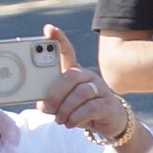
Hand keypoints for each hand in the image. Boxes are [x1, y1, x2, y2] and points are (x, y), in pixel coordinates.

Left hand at [34, 26, 142, 152]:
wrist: (110, 123)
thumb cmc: (82, 109)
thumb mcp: (63, 104)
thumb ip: (51, 100)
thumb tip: (43, 104)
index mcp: (75, 72)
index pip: (67, 52)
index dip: (58, 39)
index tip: (49, 29)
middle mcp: (88, 77)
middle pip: (71, 75)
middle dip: (56, 92)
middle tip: (48, 107)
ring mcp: (100, 89)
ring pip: (81, 93)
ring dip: (66, 108)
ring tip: (60, 119)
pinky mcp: (108, 105)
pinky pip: (90, 108)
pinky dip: (76, 117)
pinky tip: (70, 123)